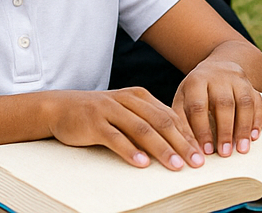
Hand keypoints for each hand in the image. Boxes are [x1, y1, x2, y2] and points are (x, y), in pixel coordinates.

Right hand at [48, 88, 201, 169]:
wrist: (61, 107)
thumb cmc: (99, 114)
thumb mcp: (126, 112)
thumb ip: (148, 121)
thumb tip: (177, 142)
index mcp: (140, 96)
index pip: (170, 117)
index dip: (187, 136)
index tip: (201, 155)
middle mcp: (128, 100)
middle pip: (161, 123)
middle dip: (182, 144)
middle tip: (196, 163)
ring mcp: (111, 109)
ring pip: (142, 129)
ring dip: (161, 149)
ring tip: (175, 165)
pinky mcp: (94, 122)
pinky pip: (116, 137)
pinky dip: (130, 151)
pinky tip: (141, 163)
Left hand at [172, 57, 261, 157]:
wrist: (217, 67)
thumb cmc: (196, 91)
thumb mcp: (182, 100)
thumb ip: (182, 122)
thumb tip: (187, 149)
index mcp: (197, 82)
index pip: (199, 106)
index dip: (202, 130)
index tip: (206, 150)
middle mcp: (219, 78)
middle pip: (224, 104)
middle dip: (225, 130)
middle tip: (225, 153)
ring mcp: (237, 80)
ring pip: (244, 102)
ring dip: (243, 128)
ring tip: (242, 148)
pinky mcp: (251, 85)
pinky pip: (257, 102)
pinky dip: (257, 120)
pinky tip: (253, 136)